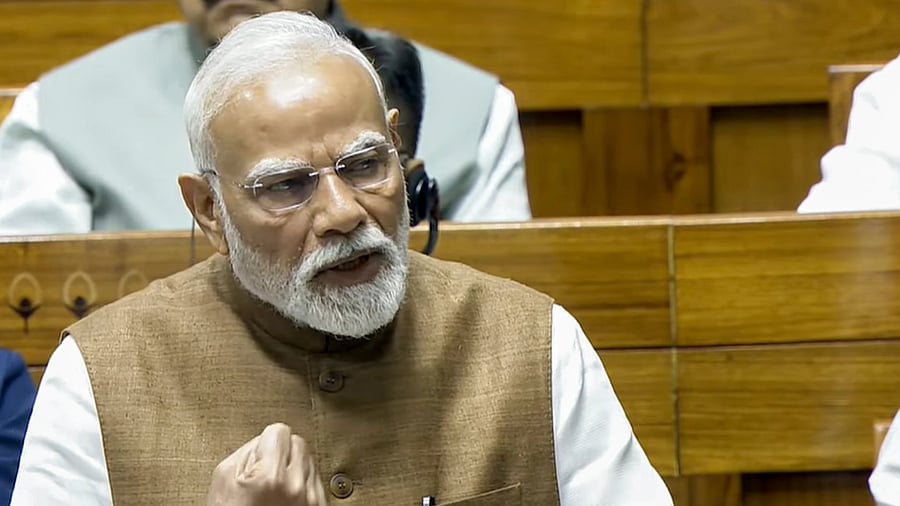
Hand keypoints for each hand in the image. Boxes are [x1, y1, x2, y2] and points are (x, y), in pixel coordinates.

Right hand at [207, 423, 327, 505]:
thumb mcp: (224, 478)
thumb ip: (246, 449)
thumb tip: (264, 439)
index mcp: (271, 477)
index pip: (280, 431)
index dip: (267, 442)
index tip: (261, 454)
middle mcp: (296, 487)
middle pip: (299, 442)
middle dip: (282, 452)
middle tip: (266, 471)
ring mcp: (311, 500)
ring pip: (310, 460)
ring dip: (295, 467)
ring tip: (275, 487)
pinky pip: (316, 480)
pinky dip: (303, 483)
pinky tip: (286, 496)